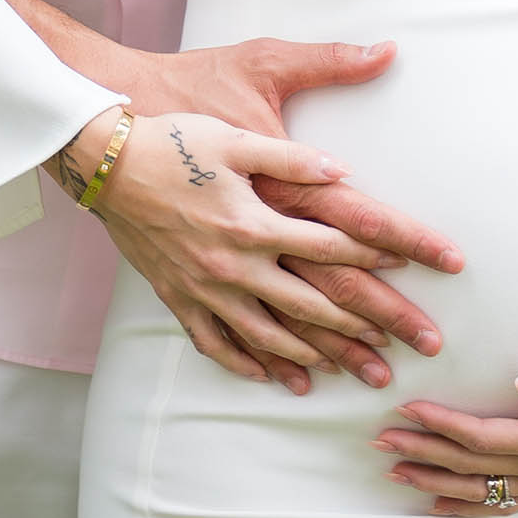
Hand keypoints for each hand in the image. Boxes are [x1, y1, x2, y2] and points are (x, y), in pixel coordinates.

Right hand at [68, 105, 409, 396]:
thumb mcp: (236, 139)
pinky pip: (217, 344)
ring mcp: (205, 289)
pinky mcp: (179, 298)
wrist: (108, 164)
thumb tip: (343, 171)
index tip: (409, 266)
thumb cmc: (174, 141)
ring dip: (314, 355)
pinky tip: (275, 378)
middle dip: (361, 325)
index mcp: (254, 223)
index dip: (373, 254)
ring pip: (269, 335)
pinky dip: (249, 364)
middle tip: (402, 344)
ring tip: (351, 371)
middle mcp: (234, 266)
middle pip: (310, 304)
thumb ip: (292, 158)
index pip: (328, 245)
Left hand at [375, 333, 517, 516]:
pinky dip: (470, 506)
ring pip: (483, 489)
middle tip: (379, 443)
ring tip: (395, 473)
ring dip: (436, 482)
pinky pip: (505, 503)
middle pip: (473, 466)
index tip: (406, 410)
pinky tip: (443, 506)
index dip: (442, 425)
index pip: (483, 436)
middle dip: (424, 455)